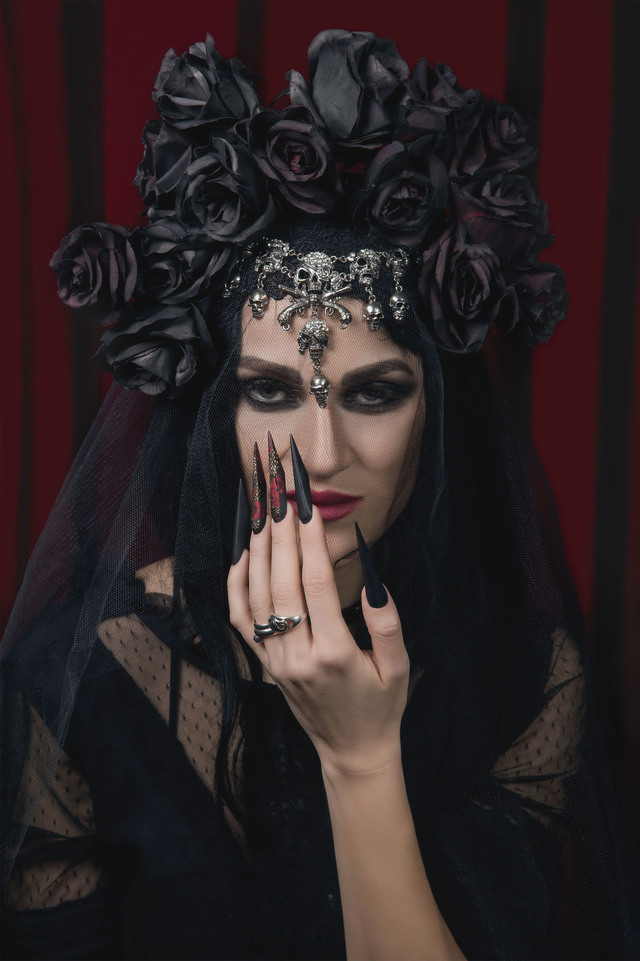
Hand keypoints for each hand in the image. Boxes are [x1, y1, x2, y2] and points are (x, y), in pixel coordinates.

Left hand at [227, 499, 409, 778]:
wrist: (350, 751)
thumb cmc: (380, 706)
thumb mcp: (397, 667)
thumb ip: (387, 622)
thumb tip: (373, 578)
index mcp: (334, 653)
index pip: (317, 585)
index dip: (311, 542)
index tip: (309, 507)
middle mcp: (297, 655)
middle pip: (282, 582)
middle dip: (281, 533)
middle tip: (281, 495)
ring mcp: (274, 661)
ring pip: (257, 596)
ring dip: (259, 551)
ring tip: (263, 513)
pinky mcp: (263, 664)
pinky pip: (240, 619)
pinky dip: (237, 584)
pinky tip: (243, 555)